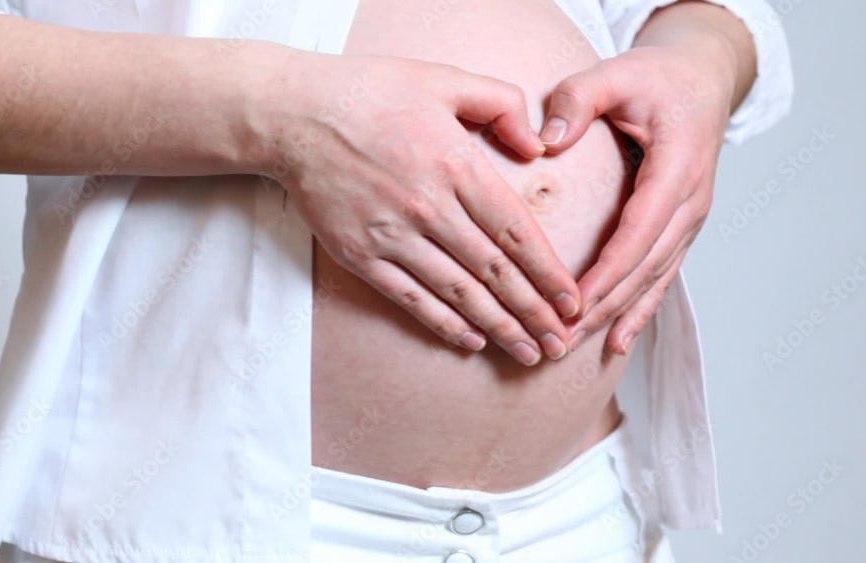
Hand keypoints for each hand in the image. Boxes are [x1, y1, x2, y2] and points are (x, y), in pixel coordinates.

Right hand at [257, 52, 581, 363]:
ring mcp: (391, 235)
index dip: (549, 273)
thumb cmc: (369, 91)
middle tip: (562, 344)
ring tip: (529, 353)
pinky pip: (409, 298)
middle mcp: (428, 207)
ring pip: (458, 293)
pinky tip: (471, 340)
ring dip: (498, 327)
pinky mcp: (359, 254)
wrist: (293, 115)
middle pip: (494, 272)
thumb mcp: (444, 79)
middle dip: (534, 313)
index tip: (573, 301)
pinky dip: (442, 323)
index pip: (515, 232)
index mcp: (455, 165)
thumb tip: (537, 147)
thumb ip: (500, 104)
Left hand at [540, 41, 742, 355]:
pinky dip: (638, 311)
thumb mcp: (616, 73)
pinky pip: (660, 277)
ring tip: (577, 348)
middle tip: (559, 339)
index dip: (608, 272)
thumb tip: (546, 140)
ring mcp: (689, 220)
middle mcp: (690, 202)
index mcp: (678, 169)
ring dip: (616, 316)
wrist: (701, 81)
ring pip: (654, 280)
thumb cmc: (657, 78)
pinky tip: (617, 343)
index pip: (639, 231)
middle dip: (603, 307)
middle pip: (645, 267)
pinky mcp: (679, 229)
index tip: (574, 303)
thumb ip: (578, 99)